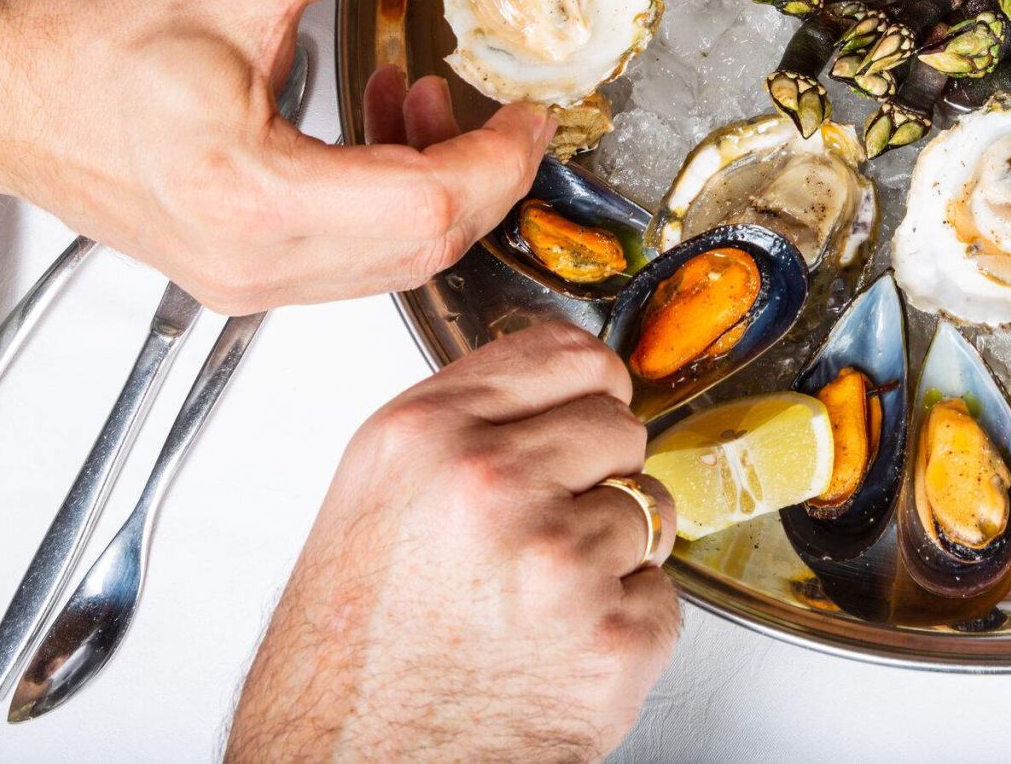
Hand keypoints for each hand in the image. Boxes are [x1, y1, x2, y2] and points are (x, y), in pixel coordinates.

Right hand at [0, 0, 553, 313]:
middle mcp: (254, 260)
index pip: (429, 204)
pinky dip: (391, 202)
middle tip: (507, 113)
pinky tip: (386, 132)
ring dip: (438, 186)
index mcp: (255, 193)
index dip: (500, 159)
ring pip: (396, 263)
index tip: (530, 113)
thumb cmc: (98, 54)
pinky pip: (354, 262)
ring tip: (429, 100)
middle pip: (427, 246)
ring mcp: (247, 282)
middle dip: (485, 175)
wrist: (13, 99)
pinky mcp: (242, 281)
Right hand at [226, 322, 681, 763]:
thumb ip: (465, 427)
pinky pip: (661, 596)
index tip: (582, 414)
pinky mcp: (613, 638)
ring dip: (613, 554)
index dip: (585, 391)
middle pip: (619, 427)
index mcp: (426, 435)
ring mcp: (561, 561)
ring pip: (649, 510)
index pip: (569, 354)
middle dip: (596, 477)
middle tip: (538, 535)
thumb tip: (554, 391)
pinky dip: (625, 625)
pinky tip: (556, 650)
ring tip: (535, 602)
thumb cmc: (349, 656)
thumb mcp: (376, 496)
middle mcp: (494, 485)